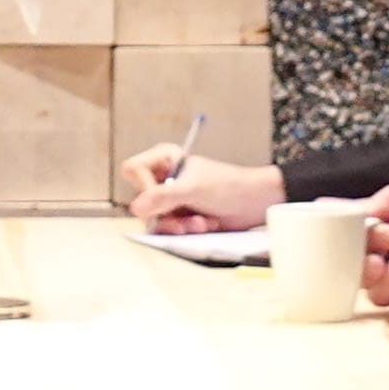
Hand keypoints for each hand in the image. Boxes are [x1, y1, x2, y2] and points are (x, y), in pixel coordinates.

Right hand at [123, 148, 283, 230]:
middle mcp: (163, 178)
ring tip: (201, 224)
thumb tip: (136, 208)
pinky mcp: (179, 217)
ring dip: (178, 226)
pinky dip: (185, 231)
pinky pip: (167, 230)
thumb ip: (164, 197)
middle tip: (187, 220)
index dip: (144, 187)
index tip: (165, 196)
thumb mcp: (194, 189)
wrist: (255, 202)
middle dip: (166, 215)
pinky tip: (204, 226)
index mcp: (164, 159)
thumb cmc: (229, 186)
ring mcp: (170, 199)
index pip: (133, 170)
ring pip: (153, 220)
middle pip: (141, 201)